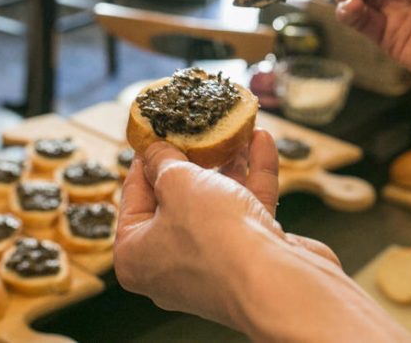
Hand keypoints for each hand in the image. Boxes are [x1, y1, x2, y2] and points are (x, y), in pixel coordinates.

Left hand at [114, 129, 339, 328]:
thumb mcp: (178, 182)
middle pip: (176, 199)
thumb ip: (164, 160)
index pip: (134, 196)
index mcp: (136, 254)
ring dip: (229, 164)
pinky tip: (261, 142)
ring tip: (235, 129)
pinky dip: (253, 177)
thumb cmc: (215, 238)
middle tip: (197, 127)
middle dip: (194, 158)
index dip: (146, 159)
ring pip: (216, 202)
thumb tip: (155, 148)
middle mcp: (170, 263)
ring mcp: (212, 261)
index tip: (157, 131)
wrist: (276, 283)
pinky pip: (246, 210)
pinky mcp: (248, 257)